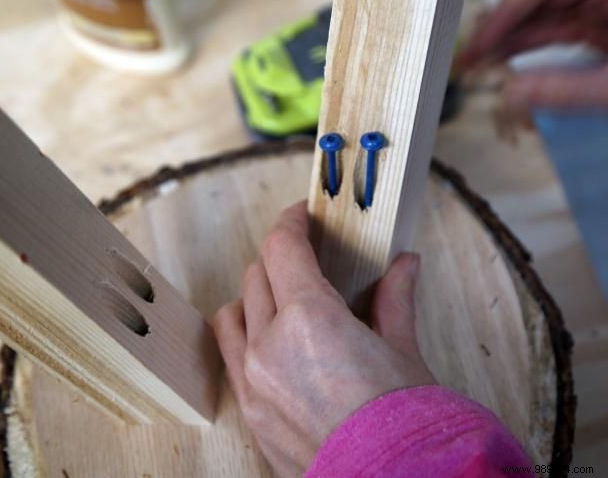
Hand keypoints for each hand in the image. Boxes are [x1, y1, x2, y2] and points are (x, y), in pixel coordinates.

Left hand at [213, 202, 435, 476]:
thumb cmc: (404, 420)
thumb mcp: (403, 350)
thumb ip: (394, 299)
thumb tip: (405, 265)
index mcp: (310, 318)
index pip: (282, 248)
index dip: (291, 223)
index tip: (302, 216)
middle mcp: (270, 343)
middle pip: (257, 275)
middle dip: (280, 259)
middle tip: (307, 260)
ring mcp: (253, 379)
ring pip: (234, 312)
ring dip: (256, 296)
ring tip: (285, 301)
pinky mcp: (249, 409)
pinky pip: (231, 355)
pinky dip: (245, 335)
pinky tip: (272, 341)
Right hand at [458, 0, 607, 108]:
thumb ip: (566, 90)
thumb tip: (512, 95)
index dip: (502, 15)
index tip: (479, 46)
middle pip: (531, 4)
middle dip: (494, 31)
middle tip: (466, 59)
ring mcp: (592, 12)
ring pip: (534, 21)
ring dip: (501, 43)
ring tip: (473, 66)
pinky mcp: (590, 29)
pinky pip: (546, 36)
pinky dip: (518, 51)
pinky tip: (496, 63)